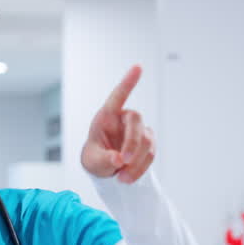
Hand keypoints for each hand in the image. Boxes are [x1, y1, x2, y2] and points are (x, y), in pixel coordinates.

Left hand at [81, 65, 155, 183]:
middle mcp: (125, 119)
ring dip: (136, 162)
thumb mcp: (93, 161)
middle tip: (122, 163)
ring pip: (146, 142)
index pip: (118, 96)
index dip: (128, 82)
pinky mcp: (148, 143)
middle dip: (131, 144)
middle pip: (136, 122)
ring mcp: (138, 130)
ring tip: (121, 178)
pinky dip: (141, 168)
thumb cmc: (95, 158)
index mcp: (107, 116)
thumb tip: (118, 160)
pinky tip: (128, 177)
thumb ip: (103, 159)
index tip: (138, 67)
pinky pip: (150, 154)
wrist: (106, 169)